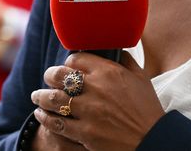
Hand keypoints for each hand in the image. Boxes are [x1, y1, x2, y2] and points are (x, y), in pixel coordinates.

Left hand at [31, 52, 164, 150]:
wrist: (153, 140)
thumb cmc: (147, 109)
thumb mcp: (141, 78)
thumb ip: (125, 61)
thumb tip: (114, 50)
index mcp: (109, 72)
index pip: (75, 59)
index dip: (68, 63)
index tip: (67, 67)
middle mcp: (96, 89)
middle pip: (59, 75)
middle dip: (49, 76)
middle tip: (47, 78)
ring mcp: (88, 111)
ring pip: (53, 99)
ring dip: (41, 96)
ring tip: (36, 96)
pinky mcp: (84, 132)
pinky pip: (57, 122)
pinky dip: (45, 117)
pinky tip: (41, 114)